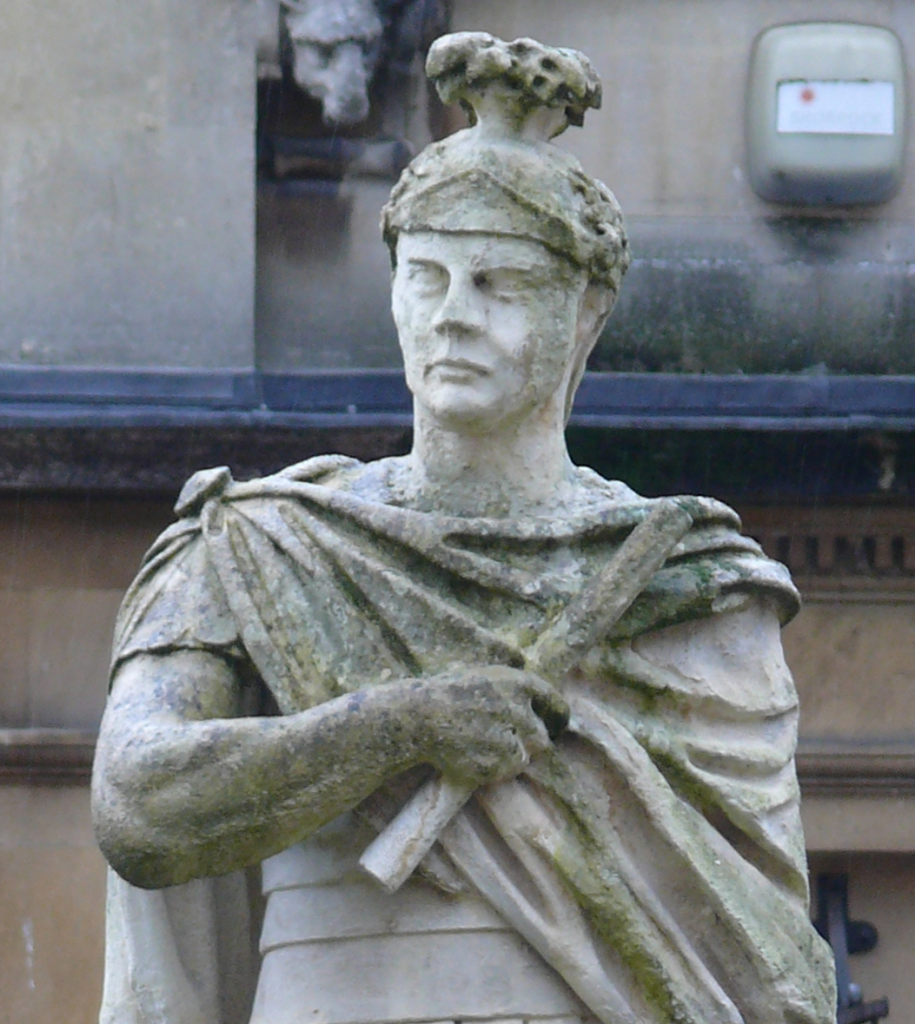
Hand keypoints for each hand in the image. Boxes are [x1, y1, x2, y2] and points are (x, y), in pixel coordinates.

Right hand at [411, 665, 568, 785]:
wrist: (420, 718)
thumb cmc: (448, 693)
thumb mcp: (485, 676)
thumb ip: (514, 688)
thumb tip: (538, 701)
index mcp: (520, 684)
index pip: (555, 703)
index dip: (556, 716)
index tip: (554, 724)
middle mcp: (522, 712)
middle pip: (542, 736)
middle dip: (529, 740)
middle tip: (505, 738)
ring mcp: (512, 741)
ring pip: (525, 757)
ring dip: (510, 755)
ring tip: (480, 745)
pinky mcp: (499, 765)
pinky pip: (506, 772)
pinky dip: (495, 768)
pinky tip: (472, 755)